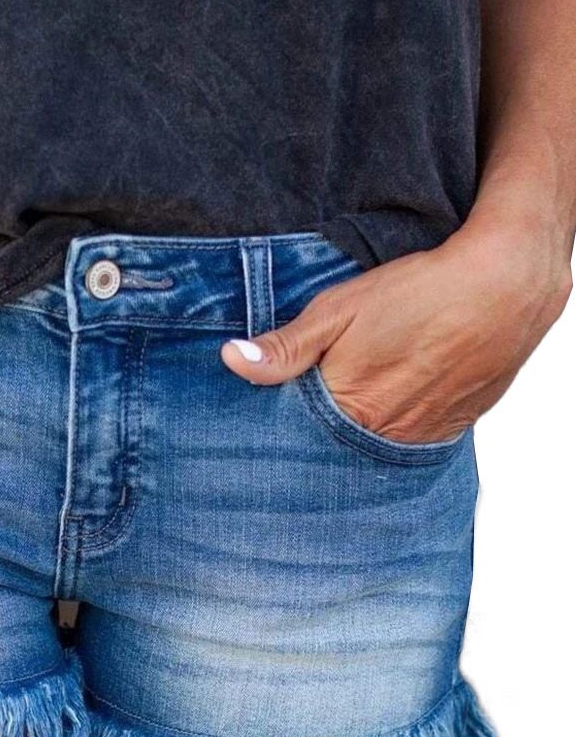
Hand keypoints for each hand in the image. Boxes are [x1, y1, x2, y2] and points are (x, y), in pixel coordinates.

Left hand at [220, 217, 572, 442]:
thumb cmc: (419, 292)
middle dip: (317, 434)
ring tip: (356, 400)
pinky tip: (393, 399)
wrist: (505, 288)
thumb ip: (286, 346)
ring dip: (358, 432)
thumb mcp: (339, 309)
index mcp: (349, 409)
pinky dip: (394, 427)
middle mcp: (386, 435)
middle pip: (335, 448)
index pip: (297, 438)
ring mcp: (423, 436)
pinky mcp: (453, 429)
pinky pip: (411, 441)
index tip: (266, 417)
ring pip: (374, 446)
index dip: (280, 427)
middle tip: (312, 406)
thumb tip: (232, 361)